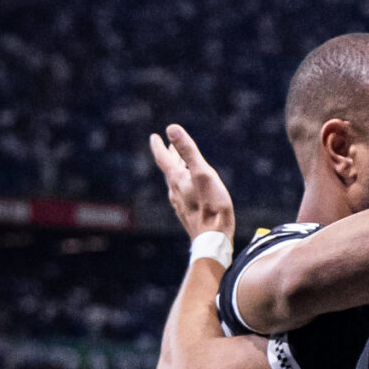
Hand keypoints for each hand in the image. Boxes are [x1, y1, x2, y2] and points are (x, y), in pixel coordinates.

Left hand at [150, 125, 235, 241]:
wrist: (213, 239)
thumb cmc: (211, 206)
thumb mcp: (202, 173)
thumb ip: (188, 151)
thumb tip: (171, 128)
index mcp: (178, 179)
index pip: (164, 159)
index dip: (159, 146)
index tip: (154, 137)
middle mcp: (175, 191)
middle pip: (170, 170)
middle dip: (170, 156)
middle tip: (168, 146)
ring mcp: (181, 203)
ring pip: (176, 183)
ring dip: (178, 171)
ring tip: (182, 166)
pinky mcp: (189, 214)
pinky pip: (183, 194)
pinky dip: (185, 185)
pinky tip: (191, 191)